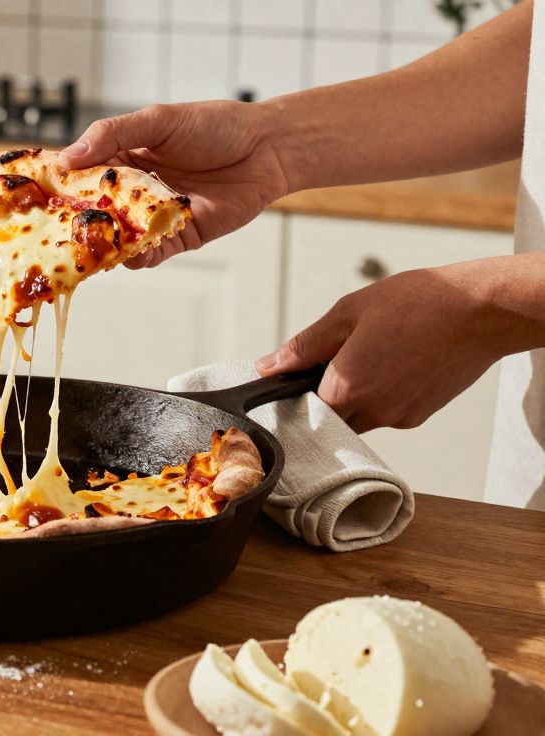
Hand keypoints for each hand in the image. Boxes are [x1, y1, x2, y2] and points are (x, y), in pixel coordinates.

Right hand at [59, 101, 292, 267]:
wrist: (268, 149)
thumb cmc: (215, 126)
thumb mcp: (158, 120)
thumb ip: (112, 135)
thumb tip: (67, 158)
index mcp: (122, 160)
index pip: (79, 175)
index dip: (57, 186)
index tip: (33, 195)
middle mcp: (132, 192)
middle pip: (93, 213)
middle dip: (73, 223)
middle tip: (52, 230)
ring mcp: (153, 218)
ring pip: (117, 239)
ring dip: (103, 244)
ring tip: (90, 245)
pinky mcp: (177, 238)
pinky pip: (149, 253)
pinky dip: (136, 256)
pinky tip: (130, 252)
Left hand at [253, 262, 511, 432]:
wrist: (483, 311)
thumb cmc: (420, 304)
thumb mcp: (348, 313)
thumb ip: (304, 345)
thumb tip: (269, 366)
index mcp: (348, 388)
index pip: (303, 409)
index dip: (297, 392)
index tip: (299, 374)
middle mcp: (374, 412)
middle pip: (331, 416)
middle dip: (328, 392)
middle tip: (341, 355)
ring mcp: (400, 417)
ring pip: (360, 415)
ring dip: (356, 392)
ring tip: (375, 352)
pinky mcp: (421, 415)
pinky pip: (387, 410)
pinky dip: (383, 391)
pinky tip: (396, 361)